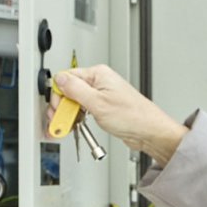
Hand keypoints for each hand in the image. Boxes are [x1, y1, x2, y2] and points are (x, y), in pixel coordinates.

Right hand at [49, 65, 187, 165]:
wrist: (149, 132)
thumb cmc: (132, 116)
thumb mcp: (97, 103)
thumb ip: (75, 90)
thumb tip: (59, 79)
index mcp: (98, 74)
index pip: (67, 77)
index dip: (58, 95)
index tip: (57, 109)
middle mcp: (100, 82)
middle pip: (69, 90)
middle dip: (62, 106)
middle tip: (60, 121)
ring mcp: (101, 95)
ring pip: (75, 101)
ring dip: (69, 114)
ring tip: (66, 126)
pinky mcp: (103, 107)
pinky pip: (84, 109)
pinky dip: (78, 118)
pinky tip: (75, 125)